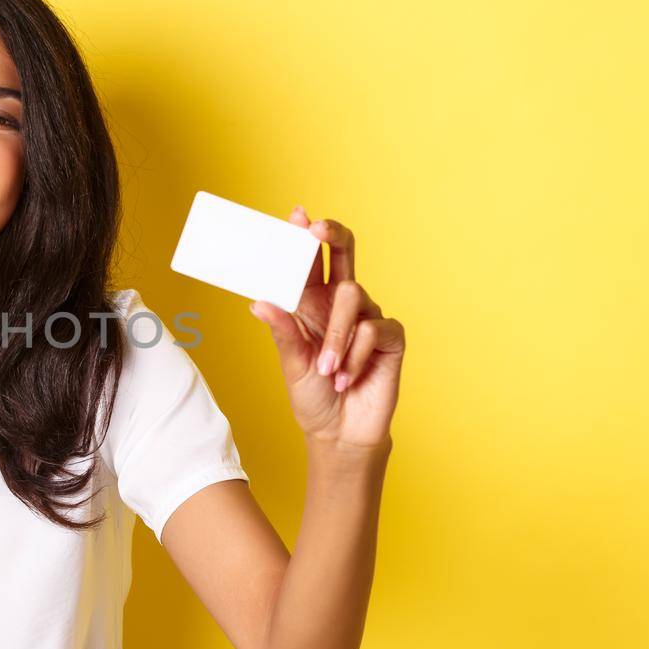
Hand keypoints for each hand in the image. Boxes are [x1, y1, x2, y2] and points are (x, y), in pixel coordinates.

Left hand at [248, 206, 404, 450]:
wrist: (339, 433)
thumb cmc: (312, 395)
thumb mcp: (290, 363)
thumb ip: (281, 331)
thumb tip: (259, 301)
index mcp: (311, 303)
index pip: (309, 262)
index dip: (303, 237)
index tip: (296, 215)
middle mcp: (339, 304)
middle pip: (344, 253)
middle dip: (332, 234)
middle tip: (316, 227)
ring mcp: (367, 317)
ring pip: (353, 297)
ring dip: (337, 334)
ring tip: (325, 369)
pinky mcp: (390, 338)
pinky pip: (374, 329)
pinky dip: (356, 355)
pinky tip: (346, 378)